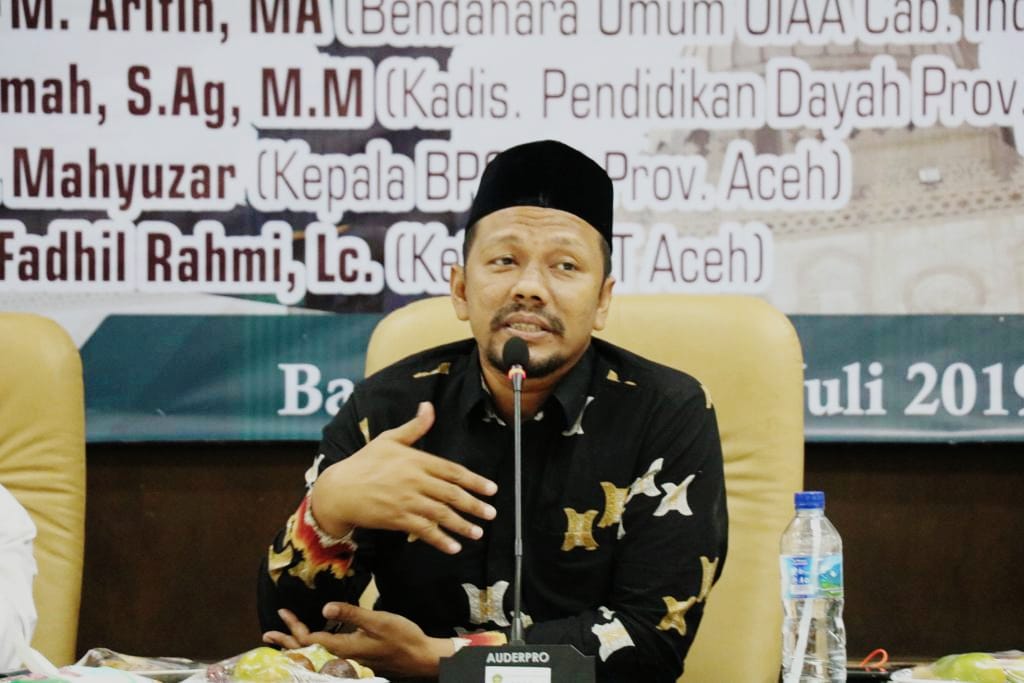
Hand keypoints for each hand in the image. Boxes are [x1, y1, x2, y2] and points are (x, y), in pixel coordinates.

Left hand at [263, 604, 454, 677]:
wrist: (422, 657)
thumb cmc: (402, 637)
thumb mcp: (378, 621)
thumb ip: (351, 614)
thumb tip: (324, 609)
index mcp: (344, 648)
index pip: (310, 639)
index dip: (294, 627)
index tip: (282, 613)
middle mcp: (343, 657)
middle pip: (308, 652)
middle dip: (288, 642)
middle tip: (268, 635)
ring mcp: (350, 660)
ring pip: (317, 655)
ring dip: (300, 646)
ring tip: (286, 640)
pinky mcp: (357, 659)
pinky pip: (328, 655)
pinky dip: (316, 647)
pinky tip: (318, 642)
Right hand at [311, 401, 497, 553]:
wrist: (339, 489)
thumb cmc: (365, 462)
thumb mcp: (389, 439)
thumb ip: (414, 427)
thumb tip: (428, 406)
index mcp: (416, 460)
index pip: (452, 471)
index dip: (474, 481)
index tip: (491, 489)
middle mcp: (415, 480)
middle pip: (451, 494)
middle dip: (474, 505)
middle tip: (491, 513)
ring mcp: (407, 501)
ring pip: (441, 514)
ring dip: (462, 525)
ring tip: (478, 533)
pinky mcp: (397, 519)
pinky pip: (424, 531)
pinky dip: (440, 540)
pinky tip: (453, 547)